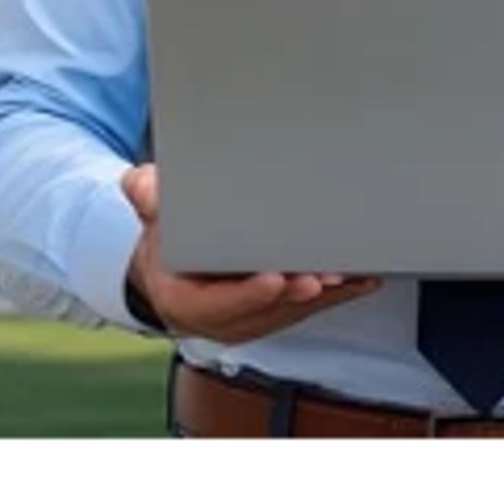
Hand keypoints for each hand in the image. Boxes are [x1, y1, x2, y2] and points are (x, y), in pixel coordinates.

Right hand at [120, 164, 380, 344]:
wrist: (176, 265)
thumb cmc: (169, 236)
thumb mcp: (152, 212)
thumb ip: (146, 195)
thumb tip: (140, 185)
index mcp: (183, 299)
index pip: (216, 305)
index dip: (247, 295)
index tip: (274, 280)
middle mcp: (220, 318)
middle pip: (263, 312)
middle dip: (294, 295)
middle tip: (322, 276)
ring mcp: (251, 319)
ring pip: (291, 313)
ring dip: (322, 296)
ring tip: (348, 273)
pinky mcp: (277, 313)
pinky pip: (309, 308)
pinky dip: (338, 295)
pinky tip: (363, 279)